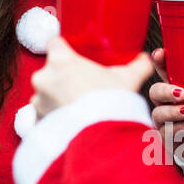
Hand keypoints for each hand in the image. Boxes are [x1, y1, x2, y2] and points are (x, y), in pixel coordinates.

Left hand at [31, 37, 153, 118]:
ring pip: (45, 92)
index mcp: (61, 61)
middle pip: (50, 69)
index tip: (73, 54)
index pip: (54, 43)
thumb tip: (146, 59)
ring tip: (78, 106)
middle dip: (64, 76)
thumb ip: (138, 65)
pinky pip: (43, 114)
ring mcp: (38, 100)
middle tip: (82, 84)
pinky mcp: (37, 121)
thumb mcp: (128, 80)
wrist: (101, 139)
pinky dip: (54, 116)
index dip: (64, 48)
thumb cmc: (112, 105)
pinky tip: (70, 121)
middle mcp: (44, 78)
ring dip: (57, 97)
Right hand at [150, 57, 183, 163]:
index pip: (165, 72)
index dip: (158, 62)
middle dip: (164, 90)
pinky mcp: (170, 142)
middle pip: (154, 92)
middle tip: (182, 93)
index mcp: (182, 89)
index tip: (160, 54)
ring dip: (172, 111)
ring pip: (157, 113)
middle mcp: (171, 105)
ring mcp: (168, 124)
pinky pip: (164, 133)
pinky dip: (177, 128)